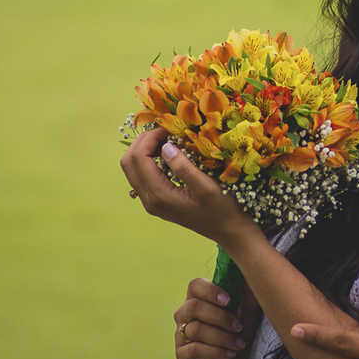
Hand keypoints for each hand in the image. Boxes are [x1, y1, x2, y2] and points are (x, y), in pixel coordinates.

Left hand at [120, 129, 257, 248]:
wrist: (229, 231)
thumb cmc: (223, 209)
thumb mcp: (207, 187)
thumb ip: (184, 168)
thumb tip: (165, 146)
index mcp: (159, 196)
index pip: (139, 159)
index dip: (150, 138)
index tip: (169, 128)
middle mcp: (149, 200)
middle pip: (128, 164)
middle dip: (142, 142)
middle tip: (165, 131)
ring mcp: (151, 202)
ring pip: (132, 170)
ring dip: (144, 150)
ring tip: (166, 139)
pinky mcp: (157, 202)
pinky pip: (142, 176)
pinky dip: (148, 160)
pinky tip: (167, 154)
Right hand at [173, 278, 259, 358]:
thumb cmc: (243, 332)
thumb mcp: (250, 311)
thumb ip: (248, 293)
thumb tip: (249, 275)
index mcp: (199, 298)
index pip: (195, 285)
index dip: (210, 291)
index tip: (229, 300)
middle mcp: (185, 314)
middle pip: (194, 307)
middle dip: (221, 317)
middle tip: (239, 327)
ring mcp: (181, 334)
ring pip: (196, 329)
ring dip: (222, 337)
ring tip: (239, 344)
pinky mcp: (181, 355)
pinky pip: (194, 350)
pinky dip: (216, 352)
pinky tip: (229, 354)